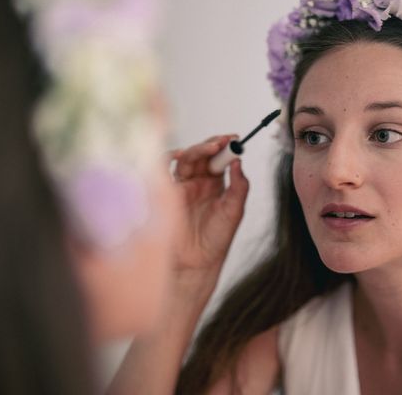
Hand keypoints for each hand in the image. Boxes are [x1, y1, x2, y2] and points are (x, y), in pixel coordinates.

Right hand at [169, 135, 248, 278]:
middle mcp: (197, 182)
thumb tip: (239, 162)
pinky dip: (166, 159)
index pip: (218, 157)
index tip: (234, 139)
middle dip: (212, 144)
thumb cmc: (216, 239)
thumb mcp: (234, 211)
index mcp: (215, 183)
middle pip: (201, 154)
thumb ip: (239, 187)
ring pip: (185, 159)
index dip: (225, 146)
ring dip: (197, 149)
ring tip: (212, 148)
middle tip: (223, 141)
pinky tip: (178, 155)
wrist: (197, 263)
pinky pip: (162, 171)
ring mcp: (181, 186)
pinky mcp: (166, 194)